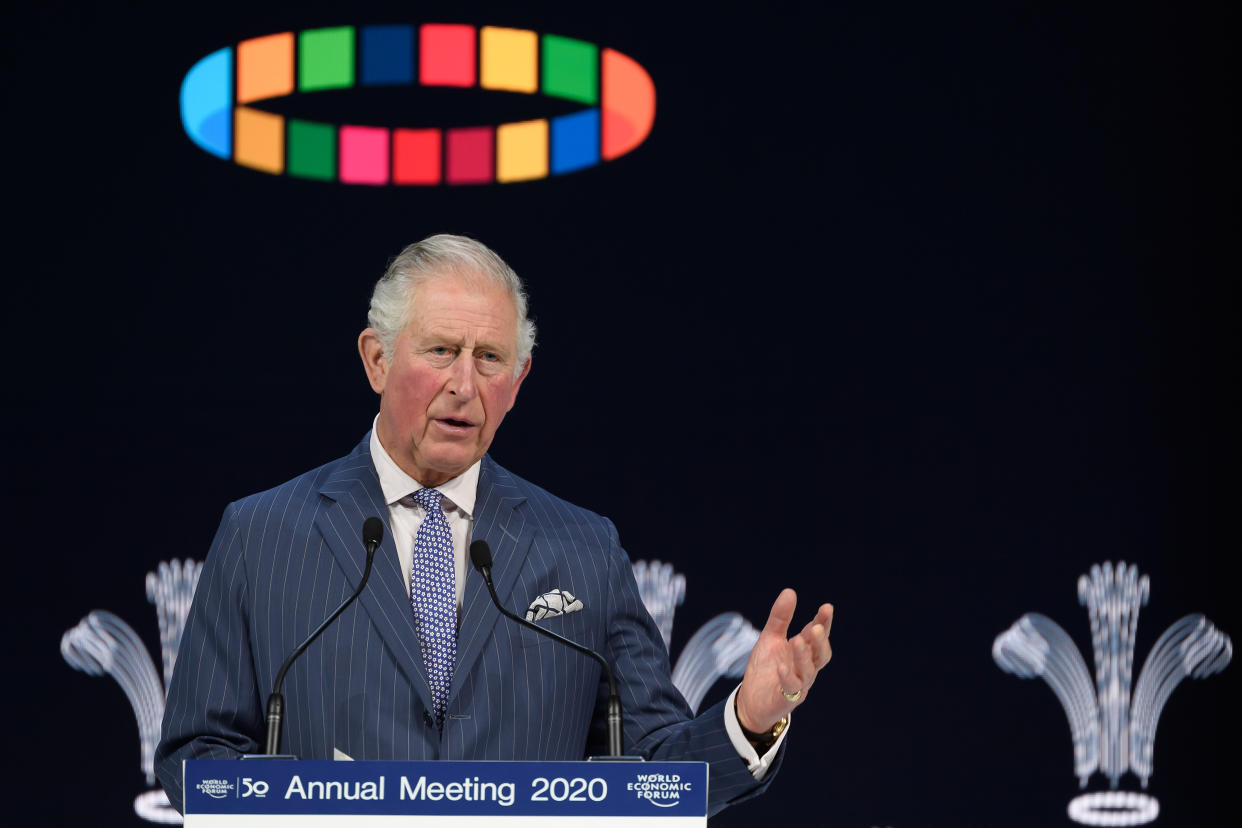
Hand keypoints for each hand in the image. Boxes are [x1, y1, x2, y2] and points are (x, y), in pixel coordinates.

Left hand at [735, 588, 833, 732]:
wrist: (751, 700)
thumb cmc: (765, 668)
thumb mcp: (770, 639)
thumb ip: (780, 618)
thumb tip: (790, 591)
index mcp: (804, 652)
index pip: (818, 636)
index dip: (824, 623)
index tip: (827, 608)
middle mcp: (806, 668)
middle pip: (820, 655)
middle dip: (820, 641)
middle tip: (816, 627)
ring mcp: (799, 685)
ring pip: (809, 671)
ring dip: (804, 656)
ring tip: (798, 640)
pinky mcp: (787, 699)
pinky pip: (791, 688)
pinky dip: (787, 677)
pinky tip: (781, 666)